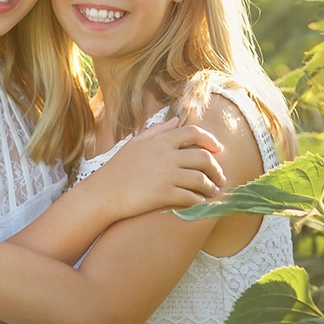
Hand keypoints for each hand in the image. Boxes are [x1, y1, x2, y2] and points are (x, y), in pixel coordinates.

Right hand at [91, 118, 225, 222]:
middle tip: (219, 176)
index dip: (211, 140)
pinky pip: (191, 197)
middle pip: (203, 157)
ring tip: (212, 191)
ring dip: (211, 186)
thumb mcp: (135, 143)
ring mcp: (166, 175)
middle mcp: (166, 156)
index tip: (218, 149)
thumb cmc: (118, 168)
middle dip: (216, 167)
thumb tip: (176, 120)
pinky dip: (200, 200)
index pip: (194, 133)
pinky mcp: (164, 194)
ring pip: (201, 178)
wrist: (103, 193)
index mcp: (160, 141)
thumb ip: (158, 131)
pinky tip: (200, 202)